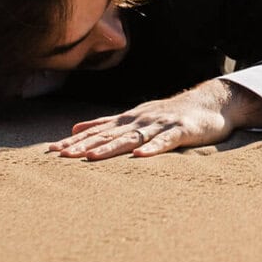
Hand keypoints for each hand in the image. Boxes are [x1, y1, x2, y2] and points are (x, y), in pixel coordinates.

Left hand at [47, 79, 261, 160]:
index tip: (52, 151)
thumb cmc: (170, 114)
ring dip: (111, 148)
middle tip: (61, 157)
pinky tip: (140, 157)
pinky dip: (152, 149)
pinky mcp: (181, 132)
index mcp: (127, 120)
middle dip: (84, 146)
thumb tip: (75, 128)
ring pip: (132, 138)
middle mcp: (139, 120)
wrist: (210, 103)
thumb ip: (106, 124)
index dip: (74, 141)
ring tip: (91, 158)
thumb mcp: (135, 117)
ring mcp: (160, 125)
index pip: (96, 132)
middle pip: (108, 136)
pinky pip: (165, 142)